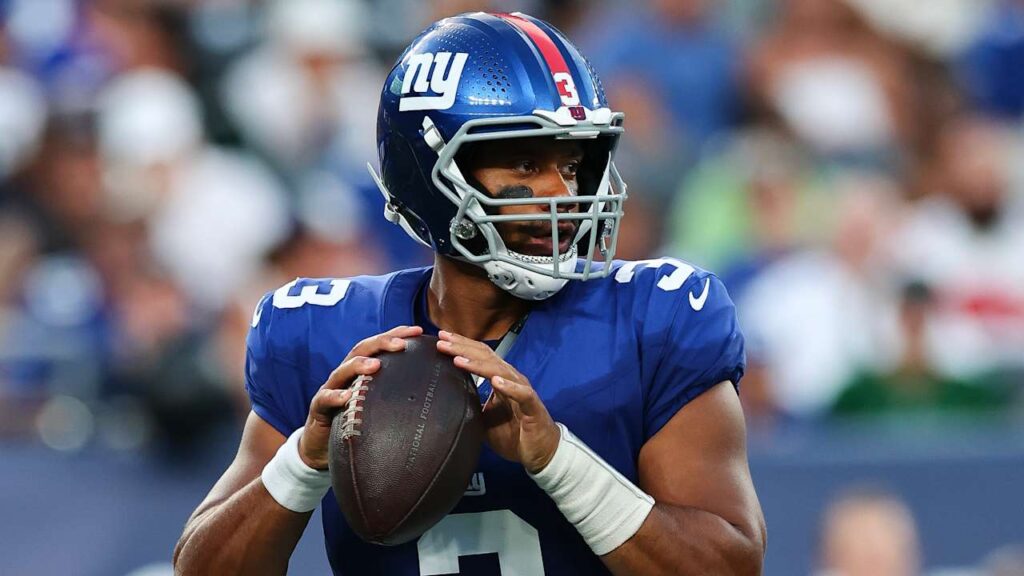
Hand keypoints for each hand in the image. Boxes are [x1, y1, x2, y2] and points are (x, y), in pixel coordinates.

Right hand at [299, 325, 423, 469]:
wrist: (322, 445)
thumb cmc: (356, 420)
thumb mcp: (377, 403)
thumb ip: (396, 392)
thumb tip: (434, 390)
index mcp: (361, 369)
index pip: (379, 346)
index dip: (397, 335)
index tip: (418, 331)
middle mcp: (345, 374)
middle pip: (361, 350)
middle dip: (381, 343)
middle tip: (401, 344)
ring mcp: (330, 388)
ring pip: (342, 371)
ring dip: (358, 365)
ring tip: (375, 365)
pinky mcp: (318, 408)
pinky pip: (325, 399)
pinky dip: (336, 396)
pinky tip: (347, 397)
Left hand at [436, 331, 559, 473]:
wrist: (540, 451)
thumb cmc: (513, 433)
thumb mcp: (483, 418)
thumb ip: (469, 405)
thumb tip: (444, 401)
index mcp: (499, 378)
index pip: (479, 355)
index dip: (461, 345)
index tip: (440, 338)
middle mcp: (511, 379)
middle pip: (486, 357)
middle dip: (463, 348)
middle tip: (442, 340)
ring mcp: (522, 390)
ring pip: (500, 371)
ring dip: (478, 364)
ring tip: (459, 359)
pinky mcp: (533, 406)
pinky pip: (522, 393)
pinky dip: (509, 387)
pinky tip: (495, 381)